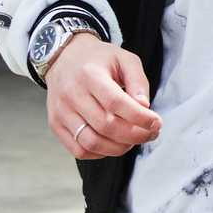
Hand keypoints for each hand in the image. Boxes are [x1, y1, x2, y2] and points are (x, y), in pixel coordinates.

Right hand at [44, 35, 160, 159]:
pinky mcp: (56, 125)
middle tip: (151, 133)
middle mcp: (71, 95)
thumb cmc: (98, 59)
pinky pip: (78, 150)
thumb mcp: (124, 59)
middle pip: (105, 126)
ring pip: (91, 142)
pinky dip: (100, 153)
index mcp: (90, 75)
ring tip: (134, 141)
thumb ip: (138, 81)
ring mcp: (61, 113)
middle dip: (134, 135)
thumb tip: (144, 107)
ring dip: (118, 148)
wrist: (64, 59)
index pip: (116, 103)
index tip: (156, 122)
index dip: (139, 117)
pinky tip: (114, 144)